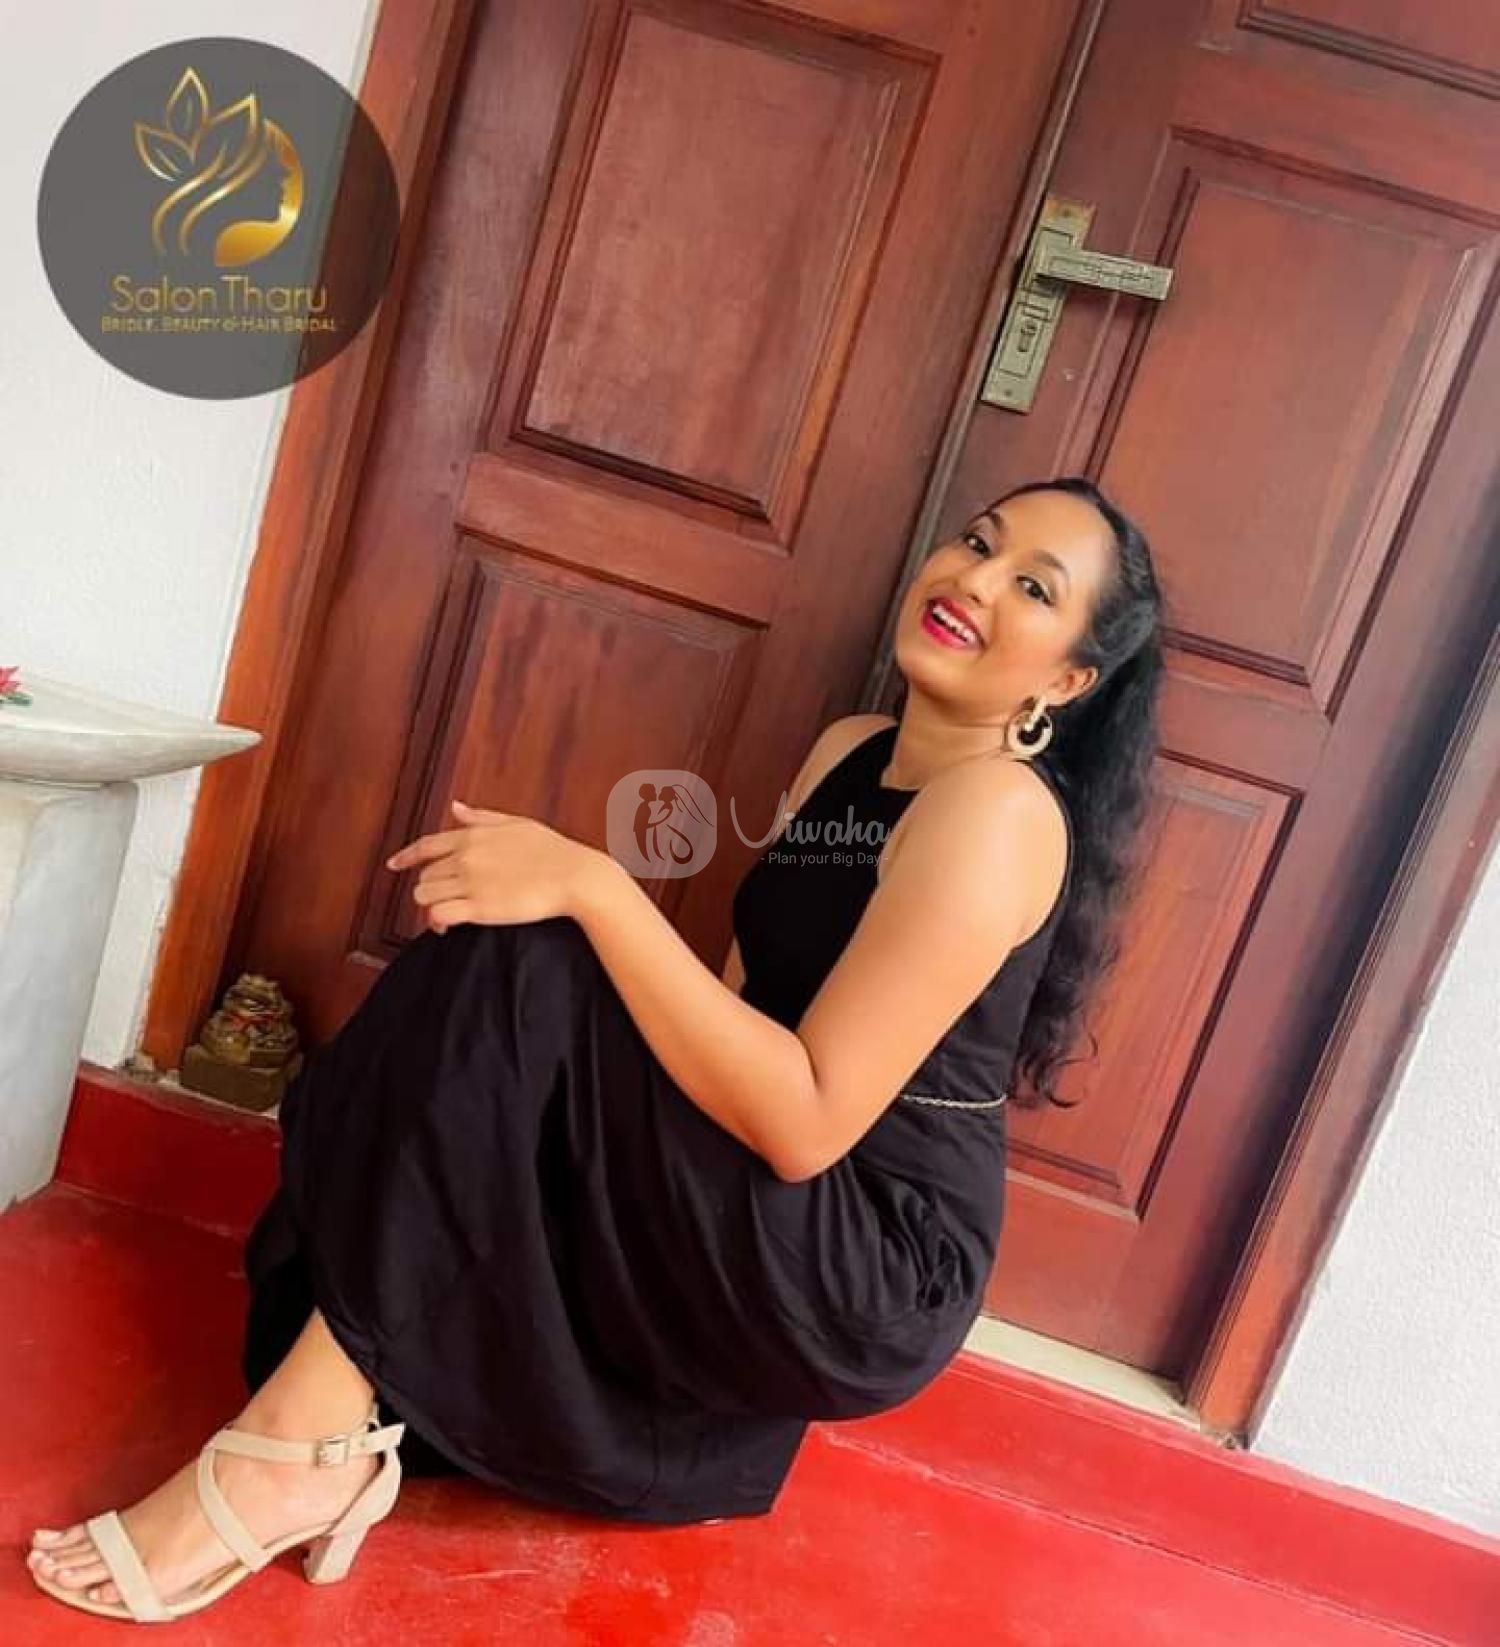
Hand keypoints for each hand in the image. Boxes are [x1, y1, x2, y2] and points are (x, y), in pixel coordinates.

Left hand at [386, 800, 598, 932]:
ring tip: (443, 913)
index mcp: (472, 836)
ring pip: (425, 895)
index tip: (394, 864)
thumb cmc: (552, 851)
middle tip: (443, 897)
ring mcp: (471, 883)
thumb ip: (480, 818)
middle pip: (424, 875)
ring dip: (430, 905)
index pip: (426, 845)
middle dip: (429, 886)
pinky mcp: (479, 908)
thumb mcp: (516, 823)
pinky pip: (439, 915)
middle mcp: (466, 858)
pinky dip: (436, 922)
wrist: (574, 876)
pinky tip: (444, 927)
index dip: (406, 856)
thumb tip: (455, 807)